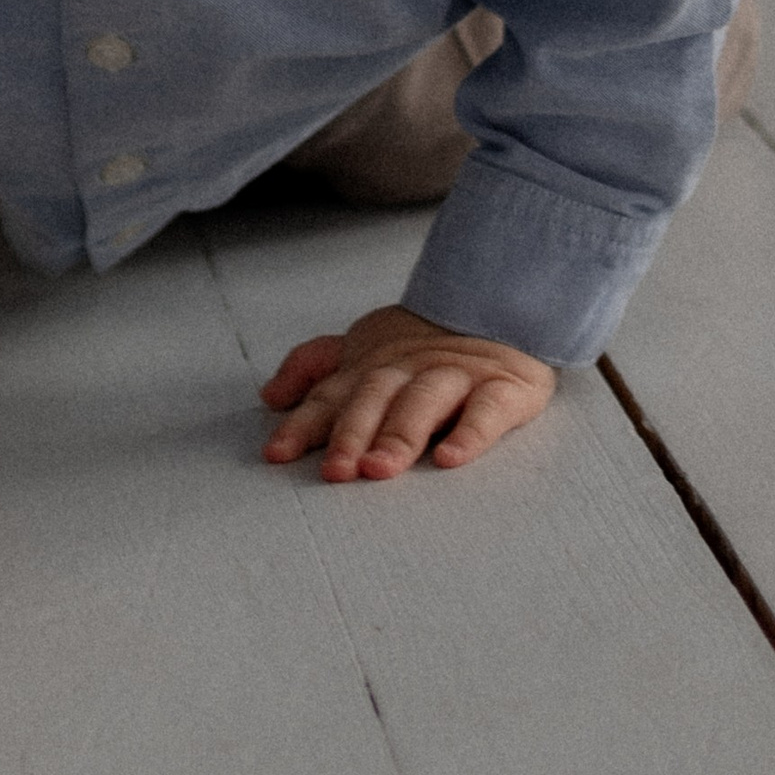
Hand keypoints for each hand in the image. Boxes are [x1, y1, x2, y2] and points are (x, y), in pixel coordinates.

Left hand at [259, 301, 554, 481]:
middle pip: (375, 396)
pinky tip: (450, 458)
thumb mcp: (366, 348)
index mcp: (373, 365)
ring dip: (400, 433)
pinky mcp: (504, 386)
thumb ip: (317, 369)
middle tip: (336, 470)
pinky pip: (487, 409)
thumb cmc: (426, 343)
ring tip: (381, 468)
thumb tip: (270, 396)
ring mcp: (456, 375)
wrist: (505, 304)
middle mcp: (409, 368)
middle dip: (352, 432)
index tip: (276, 455)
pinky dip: (470, 433)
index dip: (303, 423)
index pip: (331, 395)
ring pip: (424, 400)